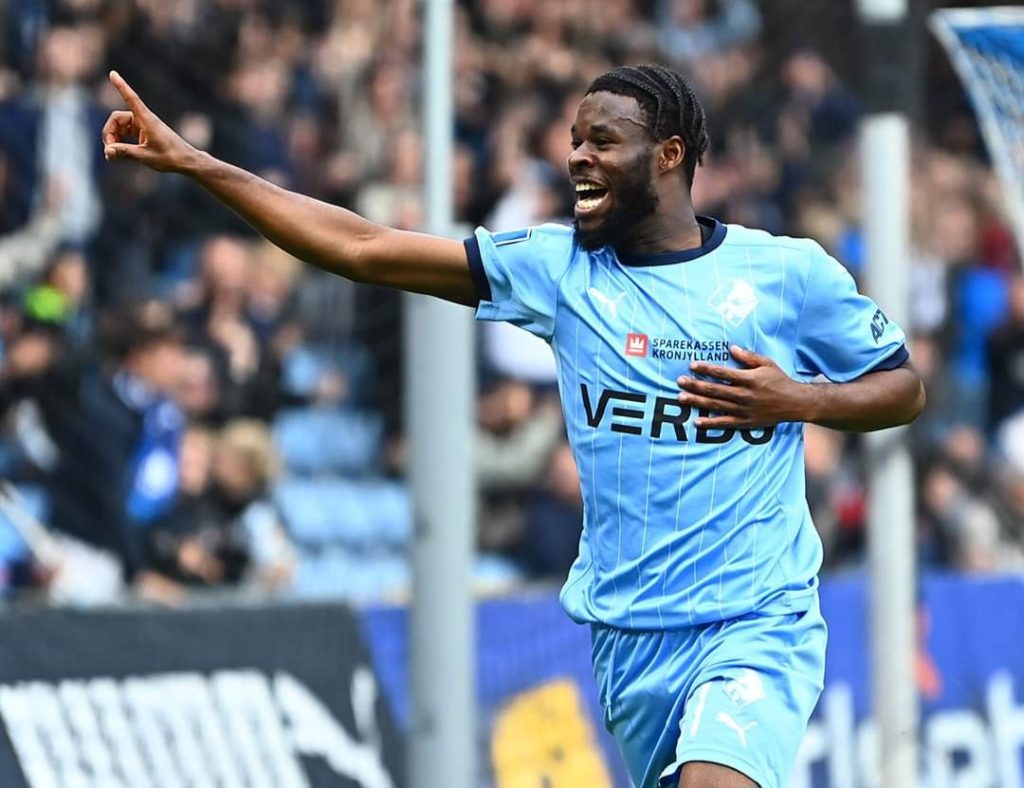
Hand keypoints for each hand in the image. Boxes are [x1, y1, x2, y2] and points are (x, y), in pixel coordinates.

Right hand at [102, 71, 196, 172]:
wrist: (186, 161)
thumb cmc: (170, 157)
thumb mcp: (146, 156)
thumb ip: (125, 152)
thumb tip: (107, 151)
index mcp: (147, 120)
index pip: (131, 99)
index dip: (121, 86)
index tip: (112, 73)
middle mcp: (144, 119)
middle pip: (117, 119)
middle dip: (110, 133)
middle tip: (110, 151)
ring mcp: (143, 125)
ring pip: (120, 126)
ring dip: (114, 138)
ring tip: (113, 155)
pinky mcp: (144, 132)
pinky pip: (126, 132)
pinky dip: (120, 141)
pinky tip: (118, 153)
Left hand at [676, 345, 808, 428]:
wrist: (794, 403)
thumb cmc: (779, 380)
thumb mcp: (767, 364)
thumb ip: (748, 357)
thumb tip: (731, 348)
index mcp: (748, 379)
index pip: (722, 373)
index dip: (706, 368)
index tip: (692, 365)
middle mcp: (744, 395)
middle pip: (714, 390)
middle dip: (695, 385)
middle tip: (680, 381)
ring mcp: (743, 410)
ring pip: (715, 405)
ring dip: (697, 402)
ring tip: (681, 398)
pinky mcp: (744, 422)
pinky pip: (724, 423)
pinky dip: (710, 423)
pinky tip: (697, 422)